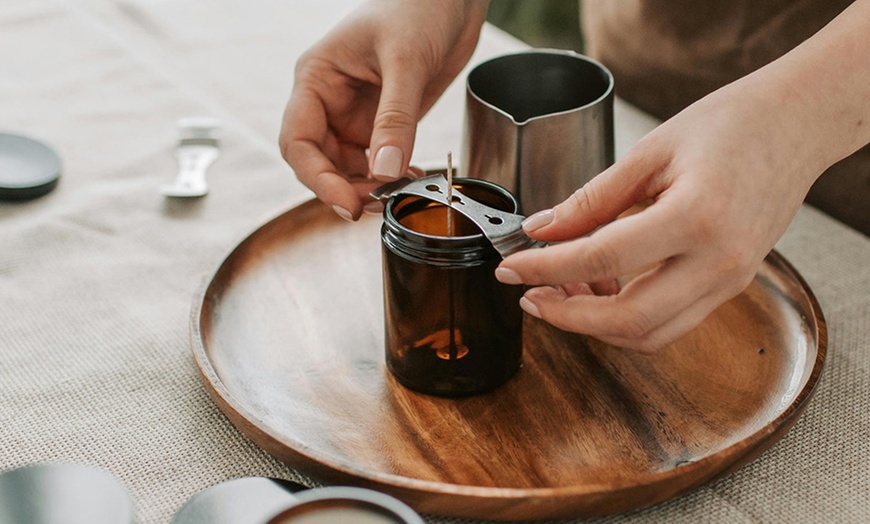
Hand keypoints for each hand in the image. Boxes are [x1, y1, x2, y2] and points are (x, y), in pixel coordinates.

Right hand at [279, 0, 487, 220]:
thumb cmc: (417, 6)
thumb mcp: (406, 60)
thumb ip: (395, 118)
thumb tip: (385, 171)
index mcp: (317, 78)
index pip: (298, 140)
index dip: (317, 178)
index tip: (346, 202)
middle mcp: (331, 100)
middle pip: (320, 162)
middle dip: (345, 188)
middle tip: (378, 204)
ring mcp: (357, 113)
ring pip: (348, 168)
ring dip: (370, 188)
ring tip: (400, 195)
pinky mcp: (384, 122)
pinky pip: (377, 161)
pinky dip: (391, 177)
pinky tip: (411, 181)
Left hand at [495, 75, 825, 352]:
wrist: (797, 124)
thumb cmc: (732, 124)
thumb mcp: (651, 151)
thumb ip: (593, 199)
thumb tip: (543, 230)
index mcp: (696, 217)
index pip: (601, 259)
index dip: (545, 268)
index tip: (510, 268)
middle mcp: (719, 261)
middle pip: (628, 320)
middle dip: (566, 317)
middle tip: (529, 295)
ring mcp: (731, 280)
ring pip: (651, 333)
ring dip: (596, 325)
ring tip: (561, 292)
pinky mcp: (732, 285)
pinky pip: (673, 321)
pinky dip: (628, 317)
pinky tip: (601, 290)